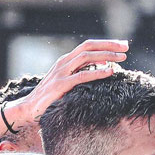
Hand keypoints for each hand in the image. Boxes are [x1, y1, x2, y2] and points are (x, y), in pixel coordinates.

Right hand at [12, 39, 128, 126]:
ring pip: (86, 57)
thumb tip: (99, 71)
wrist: (27, 110)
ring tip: (122, 58)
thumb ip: (78, 76)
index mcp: (65, 61)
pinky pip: (82, 75)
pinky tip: (109, 71)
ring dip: (106, 55)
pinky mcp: (60, 85)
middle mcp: (63, 63)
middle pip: (89, 46)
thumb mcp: (64, 84)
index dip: (105, 44)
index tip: (121, 46)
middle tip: (126, 48)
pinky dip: (97, 72)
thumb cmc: (47, 100)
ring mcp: (61, 73)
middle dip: (109, 45)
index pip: (87, 46)